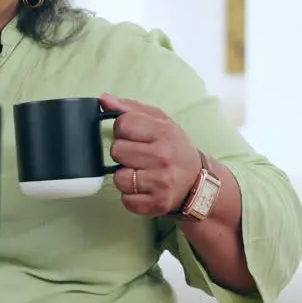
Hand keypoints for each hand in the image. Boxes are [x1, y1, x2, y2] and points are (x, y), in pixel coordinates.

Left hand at [101, 93, 202, 215]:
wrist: (197, 182)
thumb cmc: (174, 147)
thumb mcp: (159, 121)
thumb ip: (129, 108)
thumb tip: (103, 99)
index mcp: (164, 132)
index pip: (122, 125)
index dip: (123, 130)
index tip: (134, 136)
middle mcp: (163, 157)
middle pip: (117, 150)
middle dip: (123, 153)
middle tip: (139, 156)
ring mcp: (160, 182)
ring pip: (118, 178)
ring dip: (125, 176)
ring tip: (141, 173)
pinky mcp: (156, 203)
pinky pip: (125, 200)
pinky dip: (131, 196)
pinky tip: (144, 189)